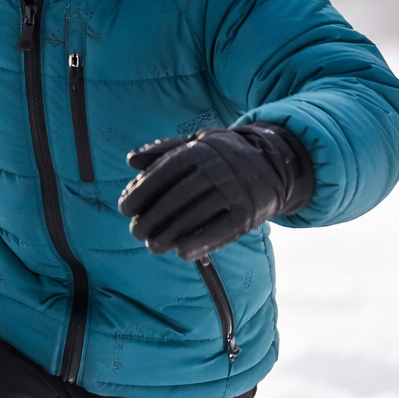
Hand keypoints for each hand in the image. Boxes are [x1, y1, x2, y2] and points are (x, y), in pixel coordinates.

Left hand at [117, 124, 313, 261]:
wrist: (274, 163)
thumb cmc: (223, 156)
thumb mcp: (197, 144)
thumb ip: (164, 151)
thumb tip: (131, 160)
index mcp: (201, 149)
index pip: (166, 171)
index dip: (142, 191)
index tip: (125, 208)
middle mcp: (219, 168)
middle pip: (178, 196)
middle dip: (152, 217)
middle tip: (135, 231)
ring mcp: (236, 190)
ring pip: (197, 216)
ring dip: (170, 234)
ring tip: (153, 246)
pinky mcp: (249, 213)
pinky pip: (222, 230)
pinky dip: (200, 243)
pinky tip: (181, 253)